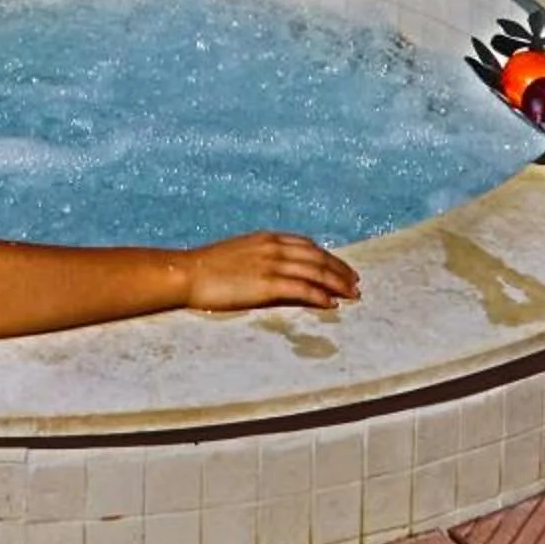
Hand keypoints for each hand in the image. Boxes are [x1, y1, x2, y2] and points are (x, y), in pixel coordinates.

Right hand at [184, 233, 360, 312]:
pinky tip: (331, 305)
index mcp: (267, 238)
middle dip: (339, 270)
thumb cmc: (209, 268)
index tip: (342, 268)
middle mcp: (273, 247)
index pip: (308, 245)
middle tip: (356, 283)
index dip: (328, 256)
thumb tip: (278, 269)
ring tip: (352, 295)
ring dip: (337, 283)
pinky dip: (319, 295)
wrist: (188, 273)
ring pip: (314, 271)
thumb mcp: (241, 254)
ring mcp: (270, 264)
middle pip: (317, 257)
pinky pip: (300, 288)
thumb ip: (262, 257)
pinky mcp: (265, 284)